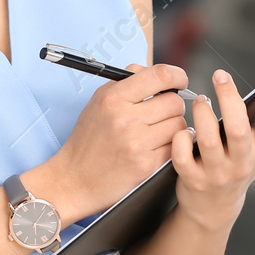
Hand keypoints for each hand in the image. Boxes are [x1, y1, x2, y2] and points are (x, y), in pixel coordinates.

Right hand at [43, 62, 191, 222]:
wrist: (75, 179)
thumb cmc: (88, 139)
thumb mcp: (99, 102)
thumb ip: (128, 82)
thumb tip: (161, 75)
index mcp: (113, 98)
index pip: (160, 76)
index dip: (177, 75)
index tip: (179, 81)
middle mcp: (125, 119)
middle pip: (174, 102)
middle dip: (173, 105)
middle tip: (162, 112)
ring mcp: (137, 143)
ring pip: (179, 124)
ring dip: (173, 127)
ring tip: (157, 131)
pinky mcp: (146, 165)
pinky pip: (175, 147)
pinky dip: (170, 145)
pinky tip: (156, 146)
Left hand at [172, 67, 254, 231]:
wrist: (215, 206)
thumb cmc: (243, 166)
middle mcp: (241, 162)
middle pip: (238, 130)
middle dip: (229, 99)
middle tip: (221, 75)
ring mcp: (217, 172)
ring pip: (209, 141)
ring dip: (203, 116)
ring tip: (201, 100)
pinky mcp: (193, 179)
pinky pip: (183, 157)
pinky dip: (180, 139)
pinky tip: (182, 129)